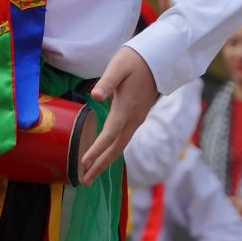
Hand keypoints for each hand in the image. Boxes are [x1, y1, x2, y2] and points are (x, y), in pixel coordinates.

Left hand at [79, 47, 159, 184]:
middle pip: (116, 148)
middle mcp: (133, 119)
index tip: (83, 162)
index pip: (109, 135)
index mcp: (126, 109)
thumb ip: (106, 82)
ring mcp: (137, 119)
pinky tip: (103, 154)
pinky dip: (112, 150)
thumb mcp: (118, 67)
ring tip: (90, 173)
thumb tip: (95, 95)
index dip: (96, 150)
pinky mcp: (137, 117)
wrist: (159, 60)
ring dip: (106, 160)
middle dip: (100, 165)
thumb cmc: (134, 61)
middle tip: (84, 181)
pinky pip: (123, 139)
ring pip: (121, 145)